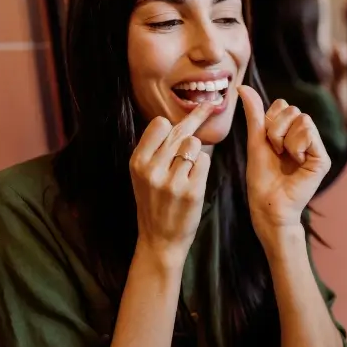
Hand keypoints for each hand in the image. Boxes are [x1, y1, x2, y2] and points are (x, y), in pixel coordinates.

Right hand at [129, 103, 212, 268]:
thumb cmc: (155, 202)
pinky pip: (205, 160)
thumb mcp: (143, 175)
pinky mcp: (191, 191)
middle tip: (208, 107)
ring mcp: (172, 181)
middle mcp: (152, 169)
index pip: (159, 124)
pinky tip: (195, 178)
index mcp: (138, 162)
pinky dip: (203, 166)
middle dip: (196, 121)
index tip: (188, 113)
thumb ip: (156, 150)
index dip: (173, 122)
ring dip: (196, 152)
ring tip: (188, 169)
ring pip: (195, 143)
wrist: (160, 239)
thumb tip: (180, 120)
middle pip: (180, 131)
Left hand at [238, 86, 330, 247]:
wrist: (267, 203)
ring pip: (302, 119)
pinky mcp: (322, 159)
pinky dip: (295, 146)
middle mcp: (305, 137)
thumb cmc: (261, 177)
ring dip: (285, 139)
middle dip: (276, 129)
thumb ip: (254, 114)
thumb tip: (242, 86)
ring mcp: (315, 147)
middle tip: (276, 151)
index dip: (270, 120)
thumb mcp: (255, 140)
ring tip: (285, 158)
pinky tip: (296, 163)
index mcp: (290, 131)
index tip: (267, 143)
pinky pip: (308, 133)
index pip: (283, 105)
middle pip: (292, 110)